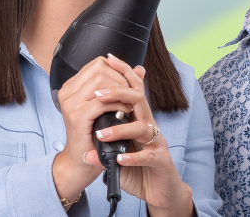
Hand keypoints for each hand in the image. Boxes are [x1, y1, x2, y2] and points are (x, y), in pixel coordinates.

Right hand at [50, 55, 136, 204]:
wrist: (82, 161)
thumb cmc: (94, 134)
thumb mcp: (108, 106)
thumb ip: (122, 85)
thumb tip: (140, 68)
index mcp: (71, 86)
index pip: (98, 63)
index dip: (118, 70)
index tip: (129, 84)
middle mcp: (67, 92)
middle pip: (101, 68)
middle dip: (122, 80)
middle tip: (132, 94)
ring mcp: (70, 104)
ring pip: (102, 82)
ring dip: (121, 91)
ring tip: (129, 103)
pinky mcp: (77, 116)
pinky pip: (102, 101)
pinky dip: (117, 105)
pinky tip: (125, 112)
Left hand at [94, 62, 193, 216]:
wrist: (160, 190)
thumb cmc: (139, 167)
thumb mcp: (120, 149)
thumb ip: (109, 139)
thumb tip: (88, 136)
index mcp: (139, 120)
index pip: (133, 91)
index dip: (123, 73)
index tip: (107, 60)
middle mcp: (150, 127)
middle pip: (140, 101)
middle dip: (120, 94)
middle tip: (99, 94)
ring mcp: (157, 144)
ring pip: (143, 128)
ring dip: (121, 130)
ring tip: (101, 134)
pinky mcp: (161, 162)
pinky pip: (149, 156)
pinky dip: (133, 158)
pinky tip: (119, 159)